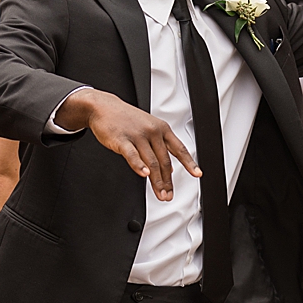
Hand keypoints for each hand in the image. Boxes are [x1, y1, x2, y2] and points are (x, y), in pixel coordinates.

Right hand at [55, 88, 200, 201]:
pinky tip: (144, 174)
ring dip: (157, 181)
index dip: (189, 162)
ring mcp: (138, 135)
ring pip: (151, 161)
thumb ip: (160, 146)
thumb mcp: (149, 128)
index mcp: (162, 129)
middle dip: (168, 181)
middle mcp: (153, 132)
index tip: (197, 174)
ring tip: (160, 193)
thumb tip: (169, 168)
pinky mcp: (122, 140)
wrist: (104, 107)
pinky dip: (139, 166)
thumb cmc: (127, 119)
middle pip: (164, 161)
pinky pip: (132, 155)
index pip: (179, 149)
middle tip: (169, 195)